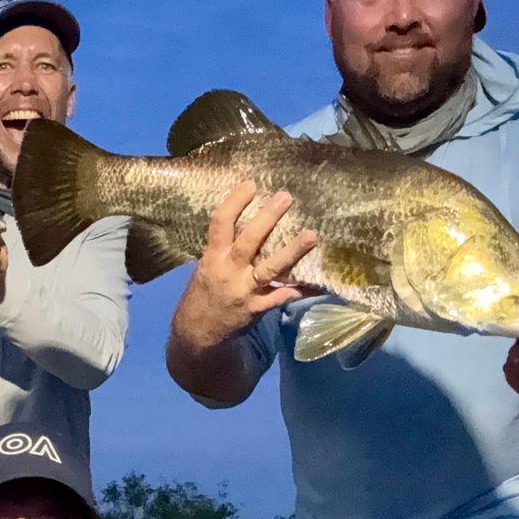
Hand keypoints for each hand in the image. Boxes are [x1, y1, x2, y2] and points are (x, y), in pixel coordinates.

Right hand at [171, 183, 318, 348]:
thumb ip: (224, 250)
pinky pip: (283, 296)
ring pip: (270, 268)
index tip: (251, 185)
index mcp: (213, 258)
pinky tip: (320, 284)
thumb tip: (246, 223)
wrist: (198, 333)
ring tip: (311, 235)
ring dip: (292, 252)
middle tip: (286, 197)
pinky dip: (301, 290)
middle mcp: (229, 272)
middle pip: (249, 241)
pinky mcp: (258, 309)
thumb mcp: (206, 268)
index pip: (220, 224)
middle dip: (268, 218)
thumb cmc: (204, 294)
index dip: (234, 203)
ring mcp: (244, 291)